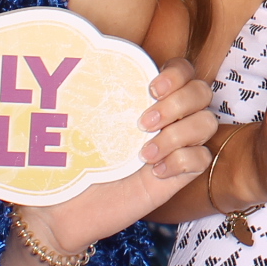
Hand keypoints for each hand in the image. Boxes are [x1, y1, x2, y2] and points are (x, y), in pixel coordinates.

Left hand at [30, 58, 218, 253]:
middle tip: (141, 123)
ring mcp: (173, 147)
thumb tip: (67, 54)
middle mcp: (164, 119)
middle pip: (203, 92)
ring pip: (207, 123)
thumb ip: (80, 88)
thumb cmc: (63, 162)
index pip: (183, 70)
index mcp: (143, 98)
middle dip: (178, 102)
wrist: (59, 210)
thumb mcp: (69, 119)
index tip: (150, 87)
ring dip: (179, 134)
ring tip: (145, 154)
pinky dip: (182, 161)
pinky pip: (202, 158)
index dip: (177, 72)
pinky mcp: (176, 177)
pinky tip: (154, 173)